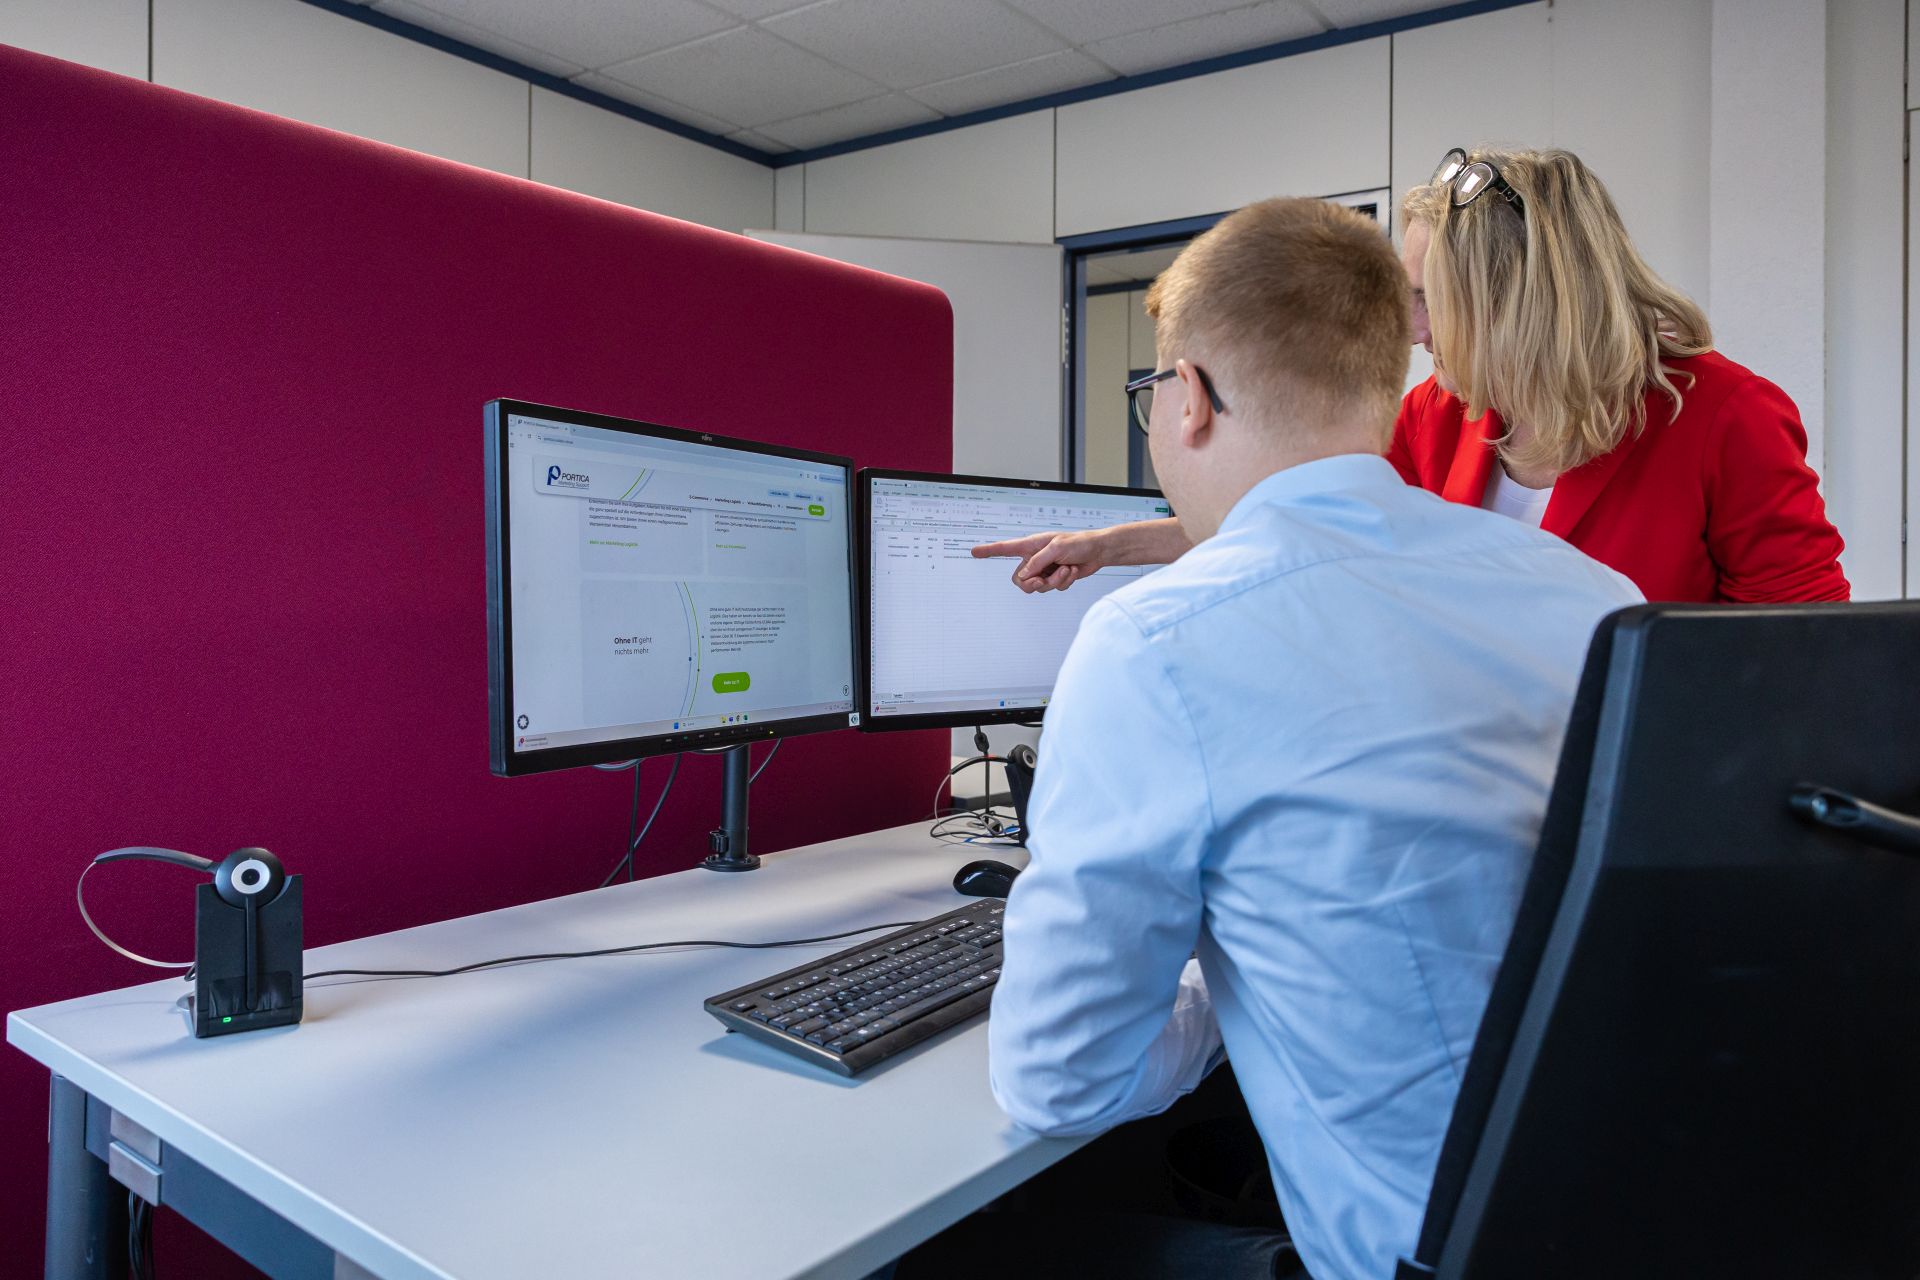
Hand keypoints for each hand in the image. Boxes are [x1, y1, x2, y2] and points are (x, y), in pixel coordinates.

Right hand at [971, 529, 1104, 592]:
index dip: (989, 551)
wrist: (1098, 552)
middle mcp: (1035, 558)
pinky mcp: (1056, 578)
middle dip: (1032, 584)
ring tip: (1066, 569)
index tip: (974, 551)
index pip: (1005, 549)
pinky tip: (1072, 571)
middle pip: (1020, 580)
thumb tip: (1025, 575)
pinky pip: (1053, 589)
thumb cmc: (1079, 543)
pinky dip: (1064, 582)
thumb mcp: (1057, 549)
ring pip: (1038, 587)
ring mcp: (1045, 569)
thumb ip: (1038, 562)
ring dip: (1054, 581)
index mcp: (1031, 546)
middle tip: (1043, 581)